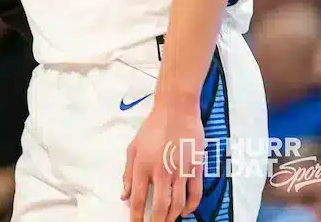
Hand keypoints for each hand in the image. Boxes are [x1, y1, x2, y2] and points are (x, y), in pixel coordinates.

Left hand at [122, 99, 203, 221]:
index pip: (139, 199)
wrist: (176, 110)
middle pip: (160, 207)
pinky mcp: (196, 167)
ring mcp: (180, 170)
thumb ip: (128, 173)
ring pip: (178, 204)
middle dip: (157, 221)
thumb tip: (124, 195)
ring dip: (173, 217)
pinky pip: (195, 193)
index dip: (137, 216)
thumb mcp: (133, 148)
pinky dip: (191, 206)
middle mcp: (161, 171)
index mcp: (143, 166)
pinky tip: (186, 212)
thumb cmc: (152, 127)